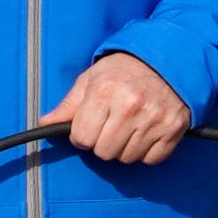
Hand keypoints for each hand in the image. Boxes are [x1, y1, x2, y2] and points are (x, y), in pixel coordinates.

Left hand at [49, 50, 187, 167]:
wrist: (166, 58)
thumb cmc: (123, 70)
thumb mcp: (91, 79)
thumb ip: (68, 105)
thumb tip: (44, 123)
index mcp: (105, 92)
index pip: (82, 138)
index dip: (82, 135)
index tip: (90, 125)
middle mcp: (130, 106)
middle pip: (104, 152)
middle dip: (103, 143)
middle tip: (111, 125)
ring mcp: (154, 118)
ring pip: (127, 158)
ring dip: (125, 147)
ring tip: (129, 126)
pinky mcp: (173, 128)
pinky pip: (151, 159)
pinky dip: (146, 151)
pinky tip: (146, 132)